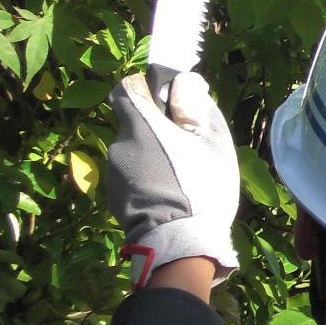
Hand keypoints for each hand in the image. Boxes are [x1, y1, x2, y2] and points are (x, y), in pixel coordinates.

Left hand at [107, 72, 238, 290]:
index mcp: (141, 124)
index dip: (144, 90)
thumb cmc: (201, 186)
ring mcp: (113, 173)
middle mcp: (119, 144)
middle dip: (156, 130)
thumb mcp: (212, 141)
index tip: (166, 103)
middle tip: (186, 148)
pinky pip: (131, 176)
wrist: (180, 243)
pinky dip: (146, 180)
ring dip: (152, 157)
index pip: (126, 88)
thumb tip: (183, 82)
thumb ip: (195, 106)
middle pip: (135, 125)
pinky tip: (168, 197)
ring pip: (134, 152)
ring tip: (180, 179)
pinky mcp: (114, 197)